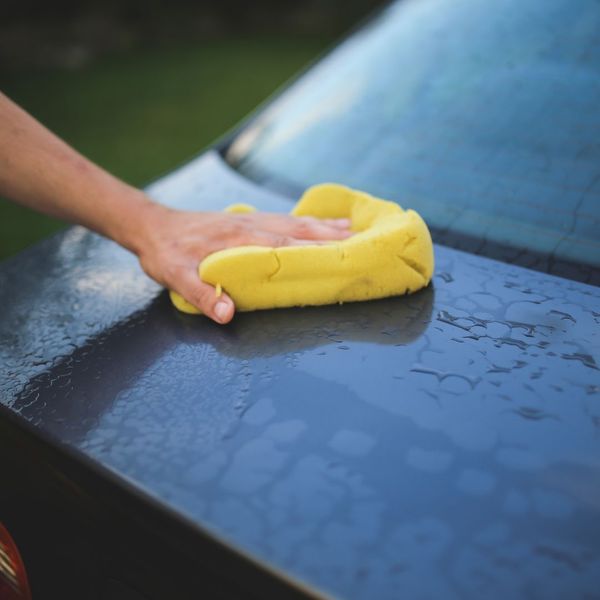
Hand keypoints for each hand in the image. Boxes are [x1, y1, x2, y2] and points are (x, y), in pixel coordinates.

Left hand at [135, 203, 351, 323]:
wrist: (152, 225)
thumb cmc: (165, 252)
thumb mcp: (174, 276)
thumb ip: (201, 295)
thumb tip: (228, 315)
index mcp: (238, 240)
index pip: (284, 245)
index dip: (314, 250)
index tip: (342, 255)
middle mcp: (250, 225)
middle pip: (298, 230)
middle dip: (331, 236)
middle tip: (361, 242)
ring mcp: (251, 220)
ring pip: (295, 222)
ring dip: (324, 226)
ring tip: (352, 229)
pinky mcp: (247, 220)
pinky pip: (284, 219)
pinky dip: (306, 221)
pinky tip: (317, 224)